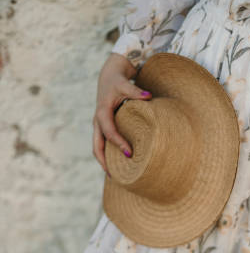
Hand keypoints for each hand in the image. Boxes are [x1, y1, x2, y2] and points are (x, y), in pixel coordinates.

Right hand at [93, 52, 151, 171]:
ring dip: (103, 161)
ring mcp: (98, 126)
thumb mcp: (125, 84)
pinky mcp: (101, 127)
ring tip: (113, 175)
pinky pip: (101, 144)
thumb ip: (136, 91)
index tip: (130, 153)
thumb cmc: (118, 81)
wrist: (108, 76)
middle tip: (115, 175)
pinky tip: (115, 164)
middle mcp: (97, 121)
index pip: (109, 132)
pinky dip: (106, 155)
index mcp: (102, 113)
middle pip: (97, 146)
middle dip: (104, 161)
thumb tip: (149, 96)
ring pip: (97, 147)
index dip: (118, 143)